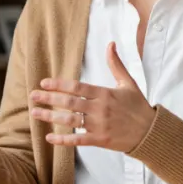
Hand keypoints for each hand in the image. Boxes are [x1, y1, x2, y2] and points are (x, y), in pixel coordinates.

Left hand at [29, 42, 154, 152]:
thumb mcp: (128, 83)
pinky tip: (49, 137)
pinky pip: (77, 140)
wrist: (150, 132)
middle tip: (32, 96)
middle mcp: (100, 109)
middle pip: (69, 102)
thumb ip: (116, 64)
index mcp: (104, 94)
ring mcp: (99, 125)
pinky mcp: (100, 140)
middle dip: (48, 99)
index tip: (43, 83)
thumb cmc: (138, 106)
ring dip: (50, 117)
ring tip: (35, 113)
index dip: (58, 84)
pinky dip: (62, 140)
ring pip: (70, 120)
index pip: (77, 87)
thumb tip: (110, 44)